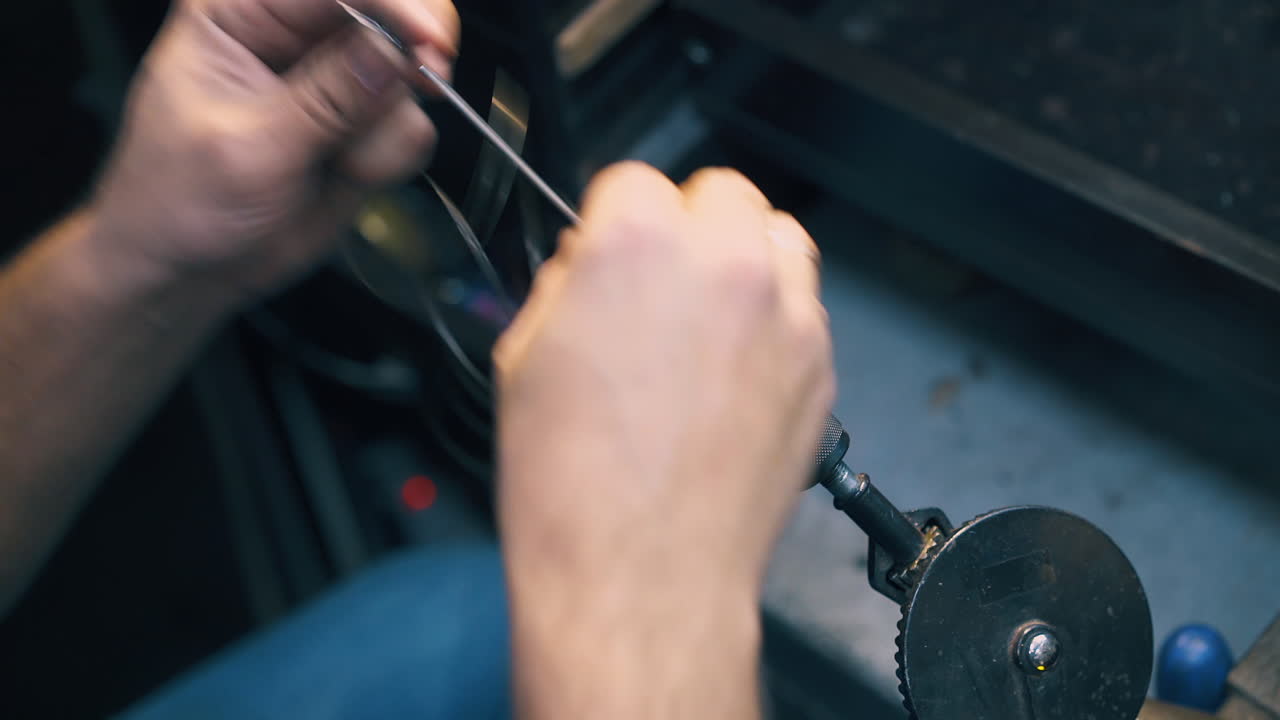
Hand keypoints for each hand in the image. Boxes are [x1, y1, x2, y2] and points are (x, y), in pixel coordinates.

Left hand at [90, 0, 458, 305]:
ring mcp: (335, 83)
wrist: (187, 272)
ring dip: (386, 125)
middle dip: (414, 46)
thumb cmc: (180, 202)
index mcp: (240, 13)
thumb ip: (325, 99)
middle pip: (387, 11)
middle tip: (429, 78)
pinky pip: (409, 126)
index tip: (428, 40)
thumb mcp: (249, 148)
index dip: (389, 3)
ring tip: (340, 164)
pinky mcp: (362, 128)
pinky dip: (390, 156)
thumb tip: (390, 52)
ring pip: (406, 76)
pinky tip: (347, 174)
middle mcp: (292, 36)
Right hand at [496, 161, 834, 608]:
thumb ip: (566, 286)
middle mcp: (723, 263)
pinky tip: (738, 372)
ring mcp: (785, 312)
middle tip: (664, 282)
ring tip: (711, 316)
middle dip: (687, 226)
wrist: (642, 578)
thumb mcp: (524, 359)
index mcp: (636, 244)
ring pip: (778, 238)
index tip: (611, 252)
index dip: (614, 219)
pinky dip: (776, 320)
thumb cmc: (572, 485)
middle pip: (720, 193)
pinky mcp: (820, 365)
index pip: (632, 179)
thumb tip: (592, 265)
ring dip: (744, 259)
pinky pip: (804, 307)